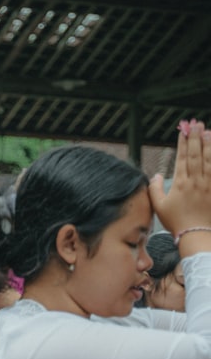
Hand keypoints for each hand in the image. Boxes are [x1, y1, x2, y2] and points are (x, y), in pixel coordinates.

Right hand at [153, 120, 210, 234]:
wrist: (197, 234)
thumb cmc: (177, 222)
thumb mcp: (159, 207)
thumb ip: (155, 189)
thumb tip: (156, 175)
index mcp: (180, 183)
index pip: (182, 157)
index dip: (183, 143)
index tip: (183, 131)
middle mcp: (196, 181)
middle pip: (196, 154)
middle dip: (196, 137)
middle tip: (196, 124)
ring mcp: (208, 184)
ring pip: (209, 159)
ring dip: (209, 144)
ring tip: (208, 131)